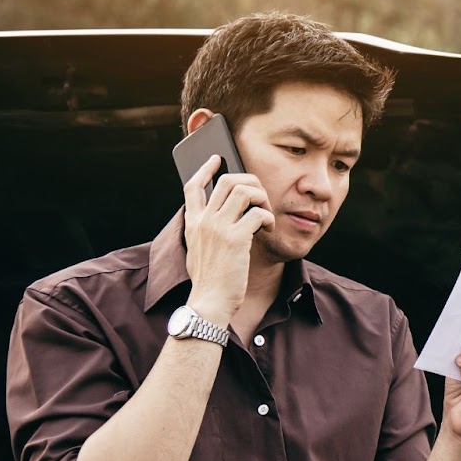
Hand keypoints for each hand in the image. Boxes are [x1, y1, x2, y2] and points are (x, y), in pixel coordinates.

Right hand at [182, 155, 273, 323]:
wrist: (209, 302)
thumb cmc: (209, 280)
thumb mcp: (197, 250)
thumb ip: (203, 231)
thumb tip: (216, 216)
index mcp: (192, 222)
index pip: (193, 185)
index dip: (206, 168)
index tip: (217, 159)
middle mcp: (203, 220)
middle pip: (226, 181)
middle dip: (249, 181)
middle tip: (260, 195)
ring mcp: (218, 228)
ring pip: (244, 191)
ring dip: (261, 197)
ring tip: (265, 213)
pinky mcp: (236, 238)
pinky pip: (258, 213)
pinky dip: (267, 217)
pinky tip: (268, 227)